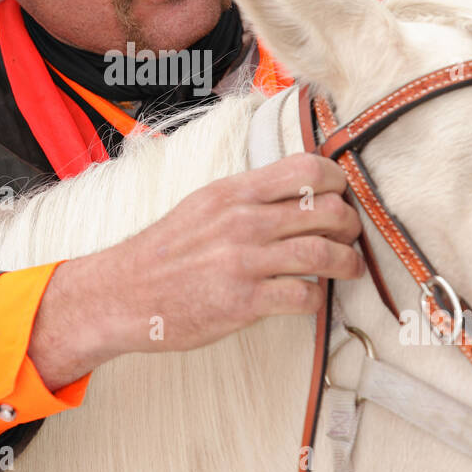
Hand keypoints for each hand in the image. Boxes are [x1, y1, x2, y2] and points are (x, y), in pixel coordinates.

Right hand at [28, 153, 362, 387]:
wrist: (120, 295)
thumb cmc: (163, 254)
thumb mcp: (202, 207)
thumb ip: (246, 199)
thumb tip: (295, 194)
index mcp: (233, 192)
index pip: (306, 169)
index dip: (336, 182)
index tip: (341, 196)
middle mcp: (241, 220)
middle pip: (326, 210)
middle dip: (350, 224)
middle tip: (351, 236)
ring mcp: (243, 261)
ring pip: (324, 252)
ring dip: (347, 262)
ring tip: (350, 268)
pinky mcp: (243, 301)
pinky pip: (304, 295)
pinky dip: (318, 297)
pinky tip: (312, 297)